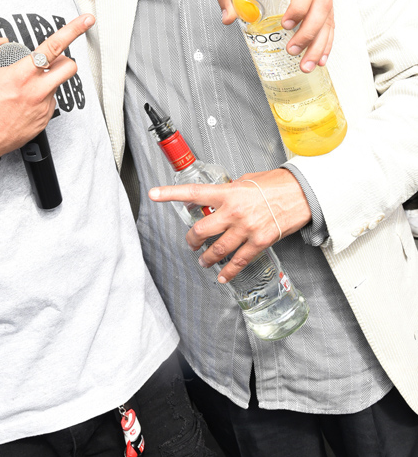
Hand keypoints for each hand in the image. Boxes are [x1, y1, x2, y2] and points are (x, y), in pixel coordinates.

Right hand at [0, 14, 94, 166]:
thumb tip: (1, 39)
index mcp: (21, 76)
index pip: (53, 47)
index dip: (73, 30)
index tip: (87, 20)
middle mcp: (37, 92)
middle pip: (69, 67)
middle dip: (64, 59)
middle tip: (49, 61)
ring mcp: (42, 108)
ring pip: (58, 85)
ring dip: (48, 80)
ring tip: (24, 86)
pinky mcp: (43, 121)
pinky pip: (50, 103)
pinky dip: (40, 98)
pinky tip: (22, 102)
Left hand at [148, 168, 310, 282]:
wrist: (303, 193)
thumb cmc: (277, 183)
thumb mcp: (247, 180)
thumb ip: (229, 190)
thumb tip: (218, 198)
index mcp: (228, 193)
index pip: (194, 192)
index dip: (171, 194)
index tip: (154, 195)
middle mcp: (234, 212)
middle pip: (202, 230)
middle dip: (192, 239)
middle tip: (191, 242)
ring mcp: (246, 228)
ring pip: (218, 249)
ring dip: (207, 257)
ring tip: (203, 260)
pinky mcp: (260, 242)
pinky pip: (239, 261)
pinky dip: (229, 271)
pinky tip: (222, 276)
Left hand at [217, 0, 333, 72]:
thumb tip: (228, 18)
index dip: (300, 5)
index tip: (286, 24)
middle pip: (322, 4)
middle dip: (309, 31)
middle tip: (292, 50)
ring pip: (328, 17)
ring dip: (318, 43)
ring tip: (306, 64)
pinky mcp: (325, 0)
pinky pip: (329, 23)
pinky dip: (325, 42)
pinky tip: (319, 59)